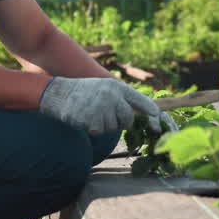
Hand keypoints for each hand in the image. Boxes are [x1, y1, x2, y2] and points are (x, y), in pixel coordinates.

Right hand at [39, 77, 172, 134]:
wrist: (60, 93)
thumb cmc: (86, 92)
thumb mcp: (106, 88)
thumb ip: (123, 99)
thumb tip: (147, 113)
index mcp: (118, 87)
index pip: (142, 101)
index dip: (153, 115)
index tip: (158, 125)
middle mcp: (112, 96)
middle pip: (128, 119)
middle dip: (120, 122)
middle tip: (106, 115)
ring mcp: (101, 107)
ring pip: (112, 127)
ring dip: (103, 125)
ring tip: (91, 112)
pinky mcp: (91, 119)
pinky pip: (99, 131)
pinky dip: (92, 128)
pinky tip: (84, 118)